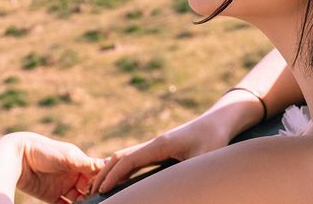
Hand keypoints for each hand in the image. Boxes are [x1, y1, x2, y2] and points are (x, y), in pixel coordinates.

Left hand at [13, 131, 105, 203]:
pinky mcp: (51, 196)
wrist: (19, 156)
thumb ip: (87, 163)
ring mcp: (62, 186)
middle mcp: (72, 174)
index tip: (109, 190)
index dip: (101, 182)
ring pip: (78, 200)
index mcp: (78, 161)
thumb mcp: (68, 156)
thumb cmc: (45, 151)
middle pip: (88, 189)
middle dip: (94, 196)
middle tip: (101, 202)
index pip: (95, 174)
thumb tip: (108, 164)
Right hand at [88, 112, 230, 193]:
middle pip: (121, 156)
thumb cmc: (214, 139)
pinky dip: (123, 167)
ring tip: (101, 185)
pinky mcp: (162, 148)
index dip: (113, 176)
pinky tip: (123, 177)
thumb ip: (190, 176)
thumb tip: (182, 191)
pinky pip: (136, 158)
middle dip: (105, 173)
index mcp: (159, 145)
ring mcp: (157, 144)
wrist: (220, 120)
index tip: (102, 191)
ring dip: (112, 169)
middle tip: (92, 191)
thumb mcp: (204, 160)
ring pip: (127, 156)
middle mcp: (154, 143)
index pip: (128, 160)